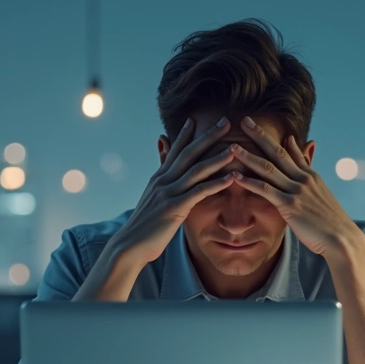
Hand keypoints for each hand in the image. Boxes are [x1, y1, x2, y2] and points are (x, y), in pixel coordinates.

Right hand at [108, 117, 237, 264]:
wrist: (130, 245)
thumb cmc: (144, 226)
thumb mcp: (151, 200)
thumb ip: (159, 184)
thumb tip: (161, 177)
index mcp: (159, 178)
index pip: (174, 150)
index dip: (185, 134)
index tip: (196, 118)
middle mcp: (163, 181)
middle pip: (188, 153)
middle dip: (207, 136)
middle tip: (225, 121)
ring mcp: (168, 193)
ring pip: (196, 170)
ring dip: (217, 158)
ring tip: (235, 147)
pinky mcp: (174, 208)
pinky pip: (199, 192)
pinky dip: (216, 183)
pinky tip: (231, 178)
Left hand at [230, 116, 361, 258]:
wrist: (341, 238)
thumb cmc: (329, 221)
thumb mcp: (320, 195)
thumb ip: (309, 179)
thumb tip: (305, 164)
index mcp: (310, 175)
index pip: (290, 151)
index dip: (272, 138)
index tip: (256, 125)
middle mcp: (303, 178)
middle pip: (278, 152)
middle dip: (260, 135)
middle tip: (244, 120)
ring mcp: (296, 191)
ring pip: (268, 168)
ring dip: (248, 156)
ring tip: (231, 147)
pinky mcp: (290, 205)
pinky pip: (266, 190)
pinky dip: (249, 181)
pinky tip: (235, 175)